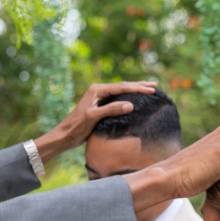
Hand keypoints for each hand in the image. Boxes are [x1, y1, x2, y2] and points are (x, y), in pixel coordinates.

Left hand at [34, 81, 156, 162]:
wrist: (65, 135)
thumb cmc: (76, 126)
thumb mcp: (93, 117)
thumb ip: (111, 110)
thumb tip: (130, 104)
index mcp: (96, 90)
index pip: (121, 87)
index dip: (137, 88)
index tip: (152, 89)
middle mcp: (98, 91)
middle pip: (122, 87)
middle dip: (139, 85)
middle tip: (155, 85)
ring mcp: (99, 98)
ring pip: (120, 92)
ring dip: (134, 90)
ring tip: (149, 88)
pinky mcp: (99, 106)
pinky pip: (117, 99)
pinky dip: (128, 98)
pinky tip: (135, 100)